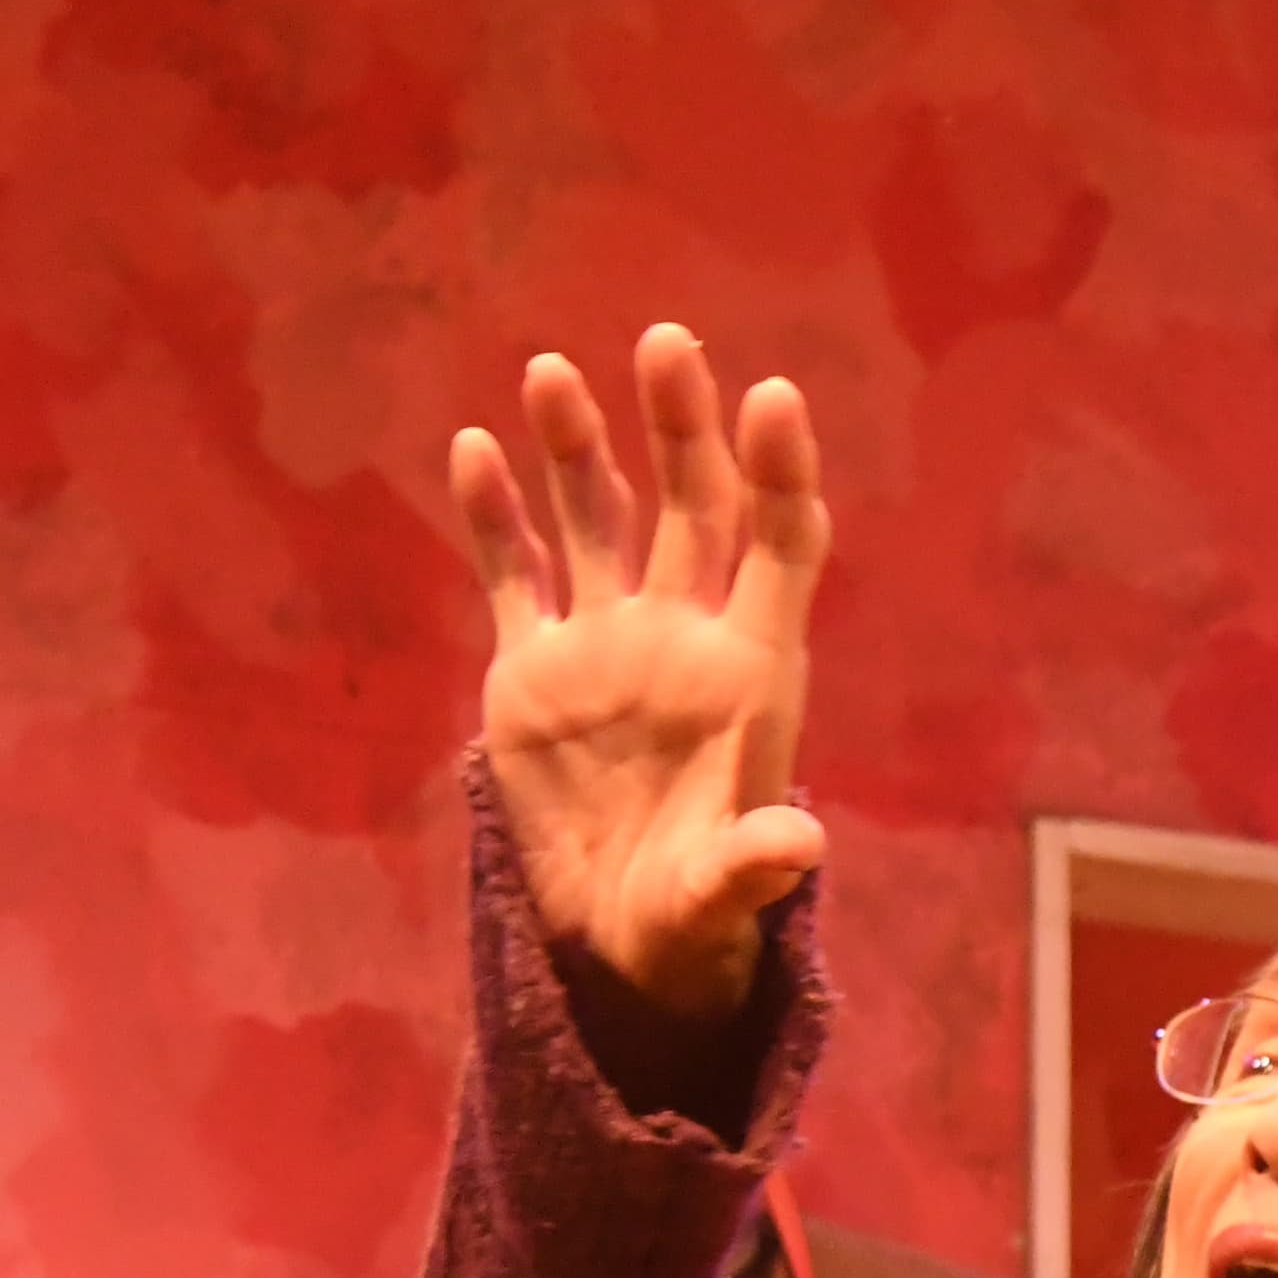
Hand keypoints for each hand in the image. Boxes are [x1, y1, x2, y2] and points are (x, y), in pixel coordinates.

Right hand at [451, 323, 831, 1018]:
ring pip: (595, 520)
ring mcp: (605, 644)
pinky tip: (476, 451)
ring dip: (579, 448)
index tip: (772, 397)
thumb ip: (756, 862)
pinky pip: (514, 573)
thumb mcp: (723, 896)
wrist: (615, 933)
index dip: (780, 474)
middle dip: (682, 428)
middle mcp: (683, 637)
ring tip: (554, 372)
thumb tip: (801, 845)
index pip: (781, 550)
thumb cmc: (692, 914)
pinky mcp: (533, 666)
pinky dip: (495, 515)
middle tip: (667, 343)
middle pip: (692, 508)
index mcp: (752, 674)